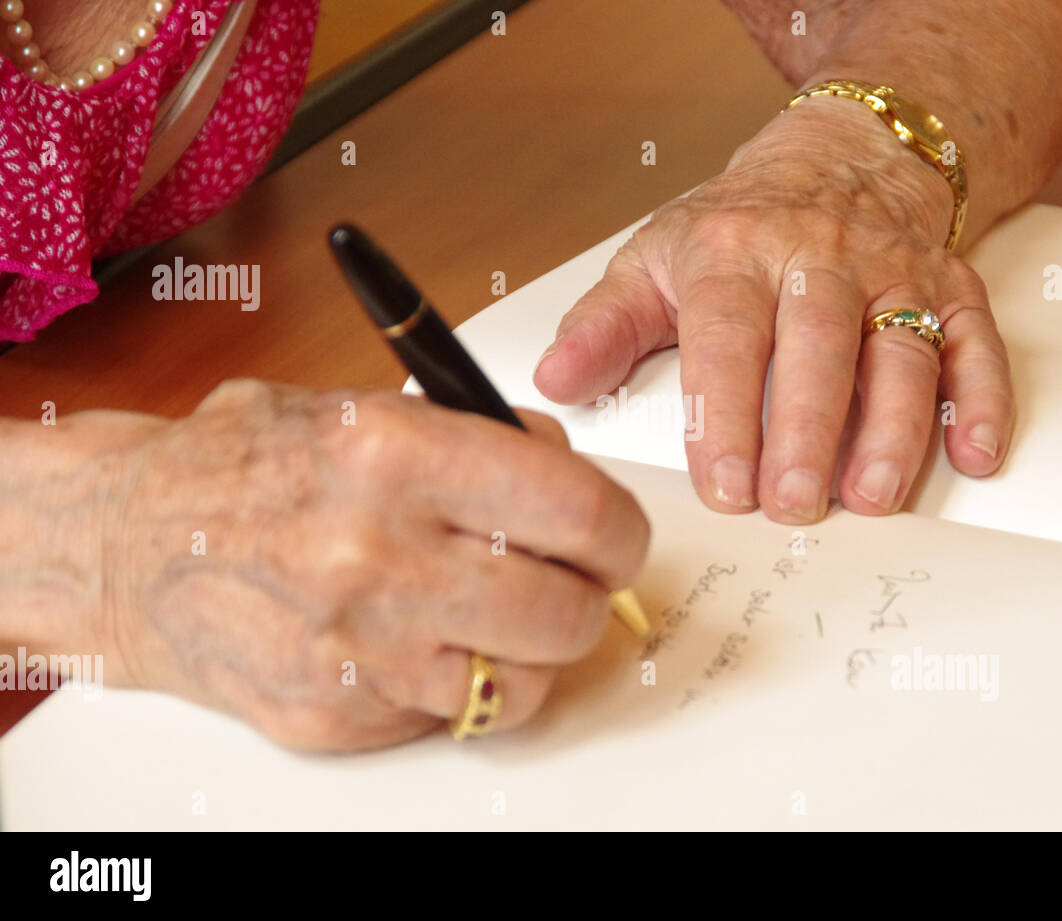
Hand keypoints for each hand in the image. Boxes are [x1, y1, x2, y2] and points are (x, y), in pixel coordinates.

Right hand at [89, 380, 648, 750]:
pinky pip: (456, 718)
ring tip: (496, 615)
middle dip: (587, 598)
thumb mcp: (364, 408)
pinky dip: (465, 688)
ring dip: (530, 652)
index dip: (619, 531)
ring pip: (524, 682)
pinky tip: (432, 646)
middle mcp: (377, 556)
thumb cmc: (243, 468)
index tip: (615, 537)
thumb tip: (572, 475)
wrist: (122, 544)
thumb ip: (480, 436)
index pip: (576, 510)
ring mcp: (356, 650)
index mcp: (393, 455)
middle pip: (567, 611)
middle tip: (570, 582)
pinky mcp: (337, 717)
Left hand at [534, 96, 1013, 522]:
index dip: (726, 414)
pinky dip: (982, 399)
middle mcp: (820, 258)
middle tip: (793, 506)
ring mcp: (893, 274)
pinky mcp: (950, 291)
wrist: (839, 159)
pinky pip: (976, 343)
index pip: (728, 337)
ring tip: (870, 495)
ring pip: (901, 350)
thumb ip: (605, 327)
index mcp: (734, 253)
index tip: (722, 485)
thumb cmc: (737, 229)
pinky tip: (975, 455)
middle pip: (820, 344)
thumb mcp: (653, 260)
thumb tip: (555, 382)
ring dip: (893, 428)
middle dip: (807, 430)